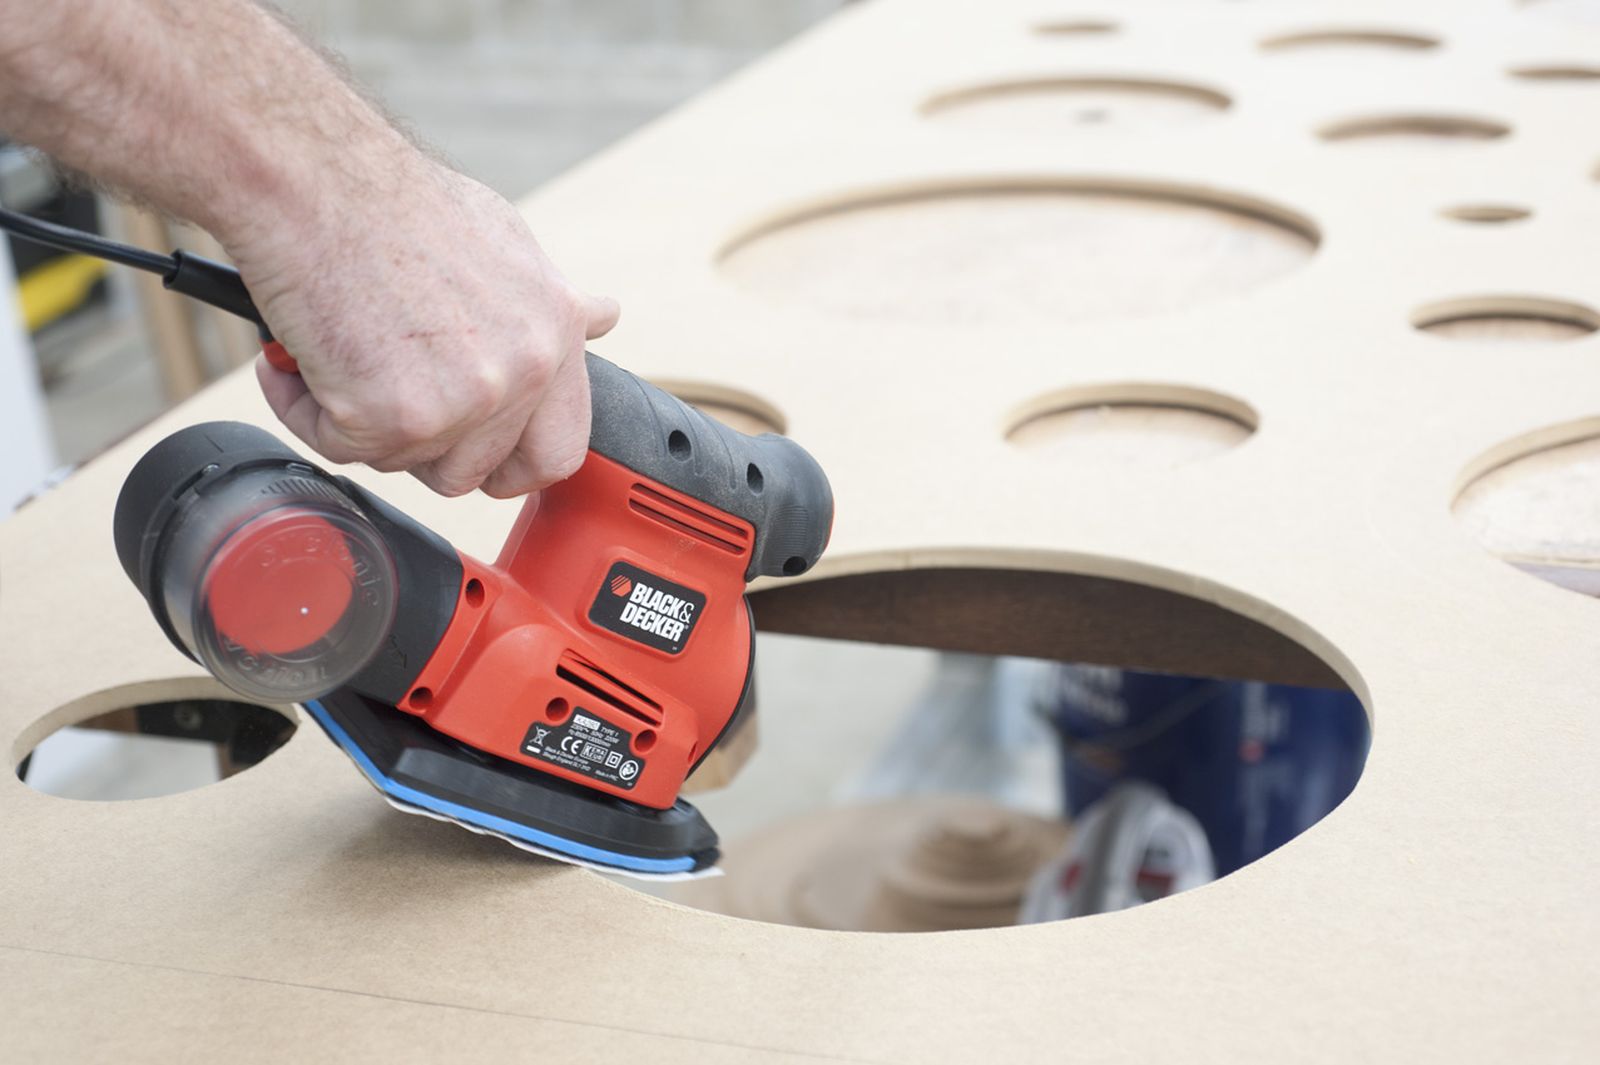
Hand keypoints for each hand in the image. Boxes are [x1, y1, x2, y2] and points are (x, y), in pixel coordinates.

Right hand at [239, 156, 618, 497]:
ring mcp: (464, 401)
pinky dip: (305, 407)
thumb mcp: (507, 242)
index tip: (477, 458)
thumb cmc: (396, 203)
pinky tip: (298, 351)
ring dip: (363, 423)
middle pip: (472, 471)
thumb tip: (602, 319)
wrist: (319, 179)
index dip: (510, 466)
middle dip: (423, 448)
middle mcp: (524, 372)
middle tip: (384, 397)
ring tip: (344, 350)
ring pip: (404, 462)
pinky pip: (339, 447)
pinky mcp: (393, 417)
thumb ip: (552, 302)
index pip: (557, 452)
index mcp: (555, 335)